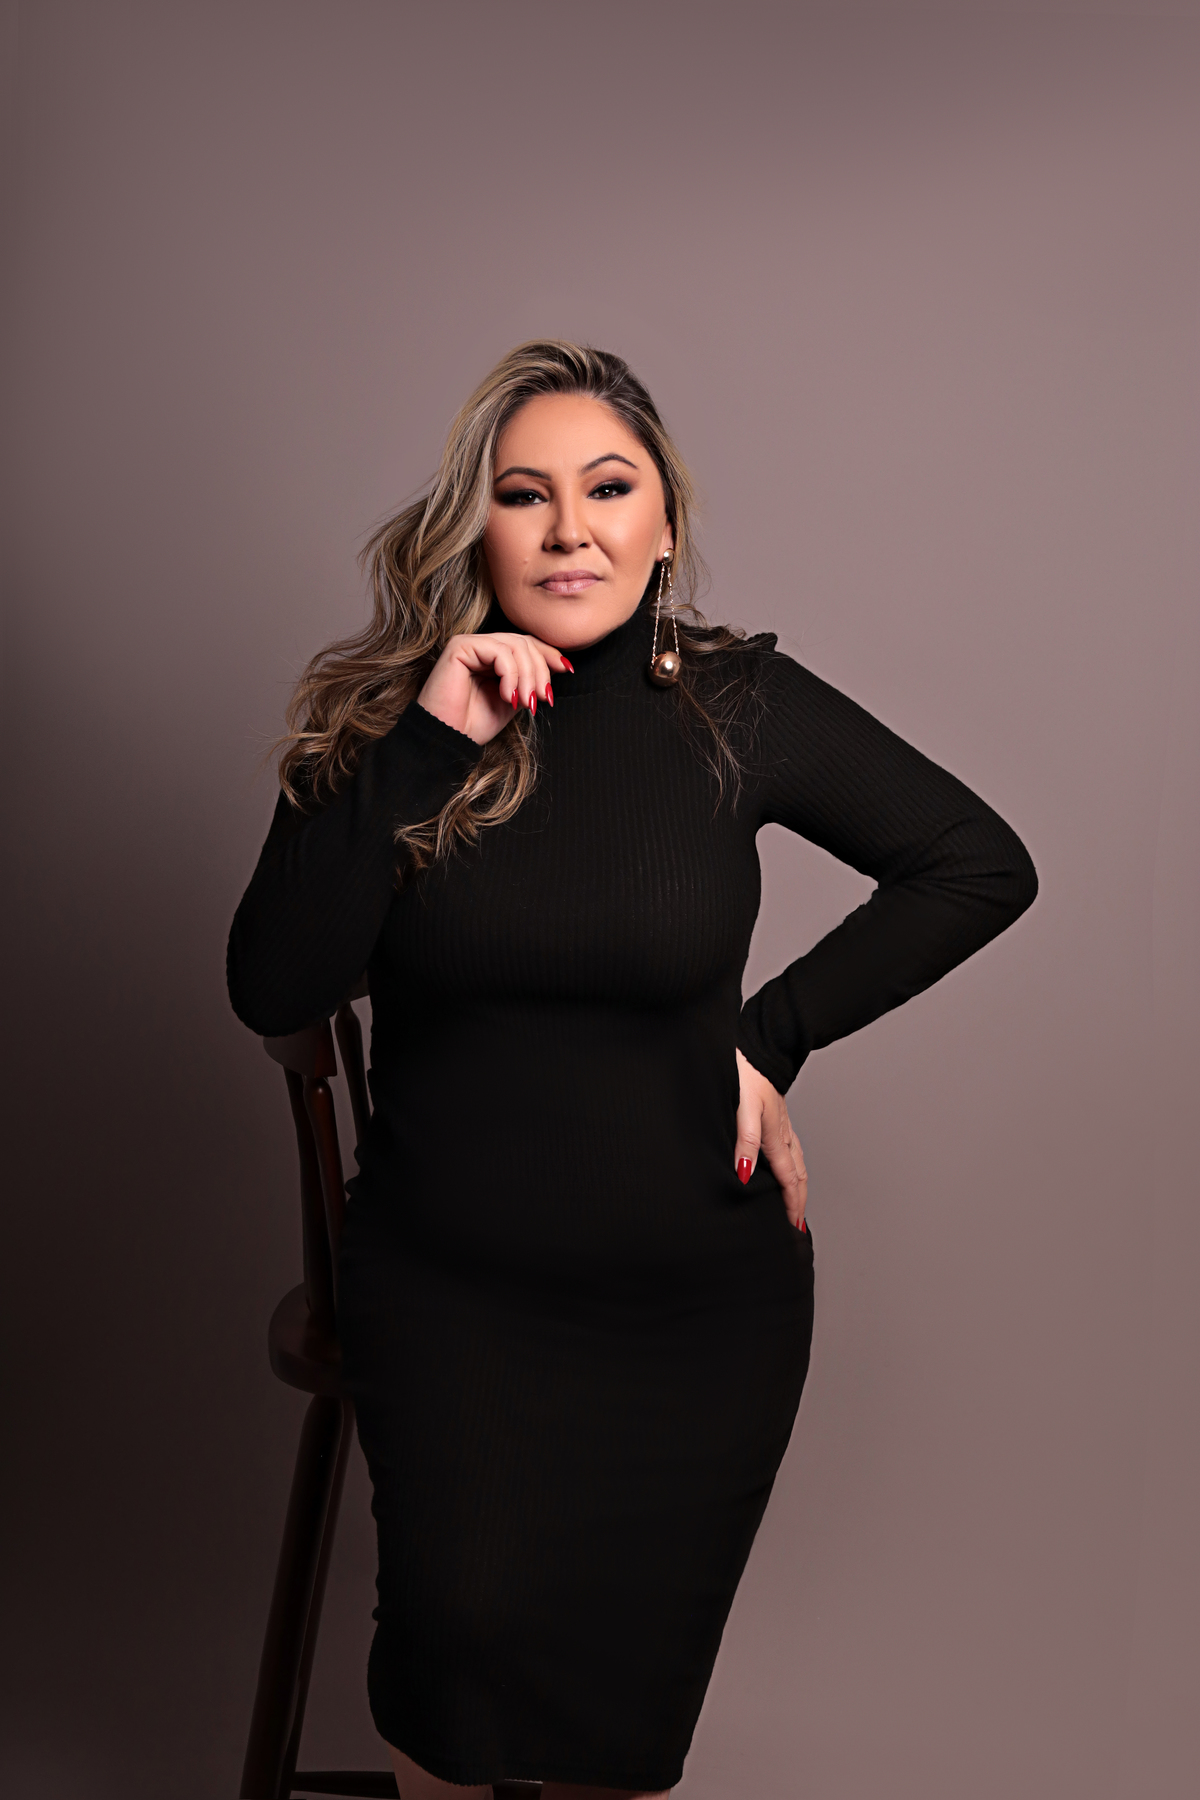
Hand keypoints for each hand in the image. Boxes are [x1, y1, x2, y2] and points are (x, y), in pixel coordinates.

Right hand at [417, 632, 572, 746]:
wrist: (449, 738)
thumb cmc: (474, 724)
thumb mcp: (514, 699)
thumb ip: (531, 680)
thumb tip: (561, 665)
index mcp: (491, 656)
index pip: (526, 644)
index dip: (548, 654)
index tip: (567, 670)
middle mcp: (480, 646)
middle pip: (524, 643)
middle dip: (541, 671)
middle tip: (543, 698)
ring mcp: (469, 644)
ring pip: (515, 645)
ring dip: (528, 676)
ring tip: (525, 702)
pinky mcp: (460, 647)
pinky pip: (499, 650)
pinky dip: (511, 674)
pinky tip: (507, 697)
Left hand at [734, 1047, 807, 1230]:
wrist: (756, 1046)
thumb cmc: (745, 1075)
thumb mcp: (742, 1110)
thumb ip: (744, 1143)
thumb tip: (745, 1176)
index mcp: (775, 1137)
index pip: (787, 1179)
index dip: (790, 1205)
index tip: (793, 1227)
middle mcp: (783, 1133)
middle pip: (797, 1174)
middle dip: (799, 1200)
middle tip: (798, 1224)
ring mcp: (781, 1123)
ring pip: (796, 1160)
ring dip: (798, 1184)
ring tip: (796, 1201)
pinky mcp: (776, 1114)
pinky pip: (790, 1147)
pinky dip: (792, 1164)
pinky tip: (784, 1163)